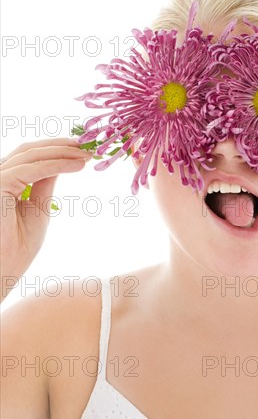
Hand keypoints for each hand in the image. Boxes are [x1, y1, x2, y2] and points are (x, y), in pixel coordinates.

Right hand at [0, 138, 92, 300]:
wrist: (3, 272)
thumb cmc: (16, 249)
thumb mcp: (37, 209)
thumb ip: (44, 184)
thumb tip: (61, 163)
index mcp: (3, 182)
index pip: (28, 157)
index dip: (55, 149)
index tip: (82, 149)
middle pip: (28, 150)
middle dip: (60, 146)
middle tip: (88, 145)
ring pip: (29, 155)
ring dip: (62, 152)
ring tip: (87, 155)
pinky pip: (29, 170)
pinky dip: (56, 164)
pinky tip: (77, 165)